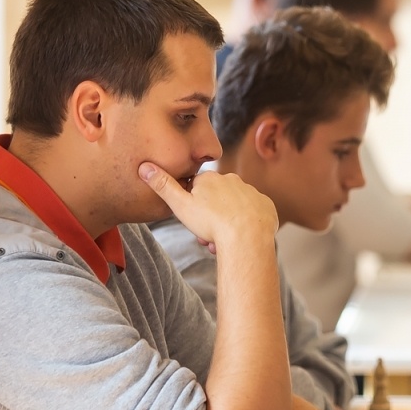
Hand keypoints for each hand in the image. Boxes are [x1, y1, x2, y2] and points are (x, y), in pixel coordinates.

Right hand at [139, 164, 276, 252]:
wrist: (247, 238)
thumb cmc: (211, 223)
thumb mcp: (180, 205)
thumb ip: (163, 186)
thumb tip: (144, 167)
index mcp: (211, 178)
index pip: (196, 190)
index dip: (192, 208)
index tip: (194, 222)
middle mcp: (233, 180)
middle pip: (216, 201)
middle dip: (210, 220)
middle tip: (208, 238)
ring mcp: (251, 192)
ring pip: (234, 210)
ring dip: (227, 225)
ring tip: (224, 242)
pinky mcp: (266, 206)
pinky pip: (254, 215)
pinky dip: (248, 226)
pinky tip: (243, 237)